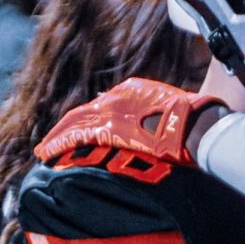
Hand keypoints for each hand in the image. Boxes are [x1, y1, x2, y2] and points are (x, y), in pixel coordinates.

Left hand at [34, 78, 226, 165]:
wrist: (199, 125)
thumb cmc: (198, 121)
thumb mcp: (178, 111)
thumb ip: (161, 117)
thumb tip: (163, 131)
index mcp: (135, 90)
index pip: (105, 105)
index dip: (91, 119)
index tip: (83, 130)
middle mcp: (118, 96)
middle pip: (84, 112)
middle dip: (67, 127)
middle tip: (53, 140)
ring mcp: (111, 111)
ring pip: (75, 123)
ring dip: (58, 136)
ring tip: (45, 150)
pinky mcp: (107, 129)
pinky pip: (74, 136)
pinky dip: (58, 144)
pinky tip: (47, 153)